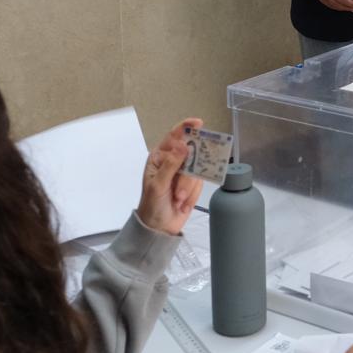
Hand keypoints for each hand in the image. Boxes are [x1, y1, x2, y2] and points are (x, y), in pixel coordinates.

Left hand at [137, 118, 204, 235]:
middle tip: (179, 191)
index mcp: (159, 157)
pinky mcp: (192, 185)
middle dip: (187, 175)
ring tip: (177, 200)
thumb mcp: (158, 185)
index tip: (199, 124)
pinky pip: (200, 184)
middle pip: (191, 155)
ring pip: (197, 171)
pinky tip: (182, 204)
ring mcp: (183, 173)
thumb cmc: (152, 205)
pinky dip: (192, 195)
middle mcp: (172, 162)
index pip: (174, 137)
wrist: (159, 228)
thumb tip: (183, 145)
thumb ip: (171, 164)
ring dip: (188, 189)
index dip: (186, 128)